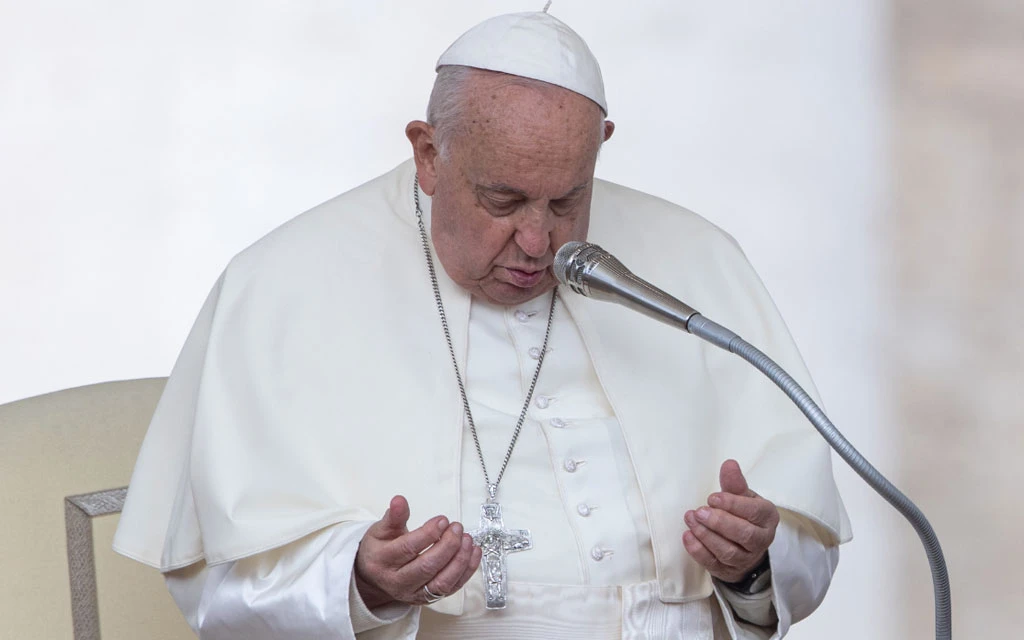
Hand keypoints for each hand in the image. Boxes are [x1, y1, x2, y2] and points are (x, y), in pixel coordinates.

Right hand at [354, 495, 481, 608]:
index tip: (442, 520)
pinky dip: (467, 571)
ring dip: (460, 560)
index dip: (428, 533)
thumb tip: (399, 500)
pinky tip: (473, 553)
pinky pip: (452, 588)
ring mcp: (414, 593)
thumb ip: (393, 516)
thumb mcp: (380, 531)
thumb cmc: (380, 551)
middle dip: (447, 546)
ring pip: (441, 582)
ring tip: (467, 540)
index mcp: (383, 561)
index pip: (408, 548)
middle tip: (457, 528)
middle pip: (426, 567)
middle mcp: (398, 581)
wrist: (375, 578)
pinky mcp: (429, 598)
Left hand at [682, 459, 779, 583]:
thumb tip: (729, 464)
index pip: (754, 512)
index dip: (733, 505)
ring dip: (706, 536)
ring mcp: (745, 558)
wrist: (745, 546)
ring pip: (728, 551)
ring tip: (691, 520)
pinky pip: (714, 564)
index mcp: (767, 517)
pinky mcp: (728, 570)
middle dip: (720, 522)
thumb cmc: (743, 515)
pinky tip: (687, 536)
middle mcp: (761, 540)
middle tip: (700, 511)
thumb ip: (735, 483)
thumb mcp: (743, 497)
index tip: (712, 498)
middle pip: (744, 534)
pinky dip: (699, 551)